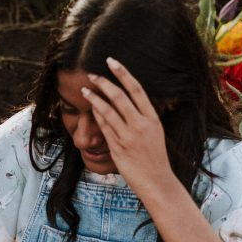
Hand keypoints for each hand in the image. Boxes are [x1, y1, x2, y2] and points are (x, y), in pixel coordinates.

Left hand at [82, 58, 176, 199]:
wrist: (156, 181)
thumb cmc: (155, 156)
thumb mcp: (155, 132)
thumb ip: (143, 117)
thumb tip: (131, 101)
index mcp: (152, 118)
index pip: (136, 89)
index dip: (123, 73)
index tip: (112, 61)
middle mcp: (140, 125)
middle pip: (119, 96)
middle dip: (103, 82)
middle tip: (92, 74)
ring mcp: (128, 136)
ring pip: (107, 111)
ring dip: (94, 98)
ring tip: (85, 90)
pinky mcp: (118, 148)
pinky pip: (104, 127)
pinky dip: (97, 115)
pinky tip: (91, 108)